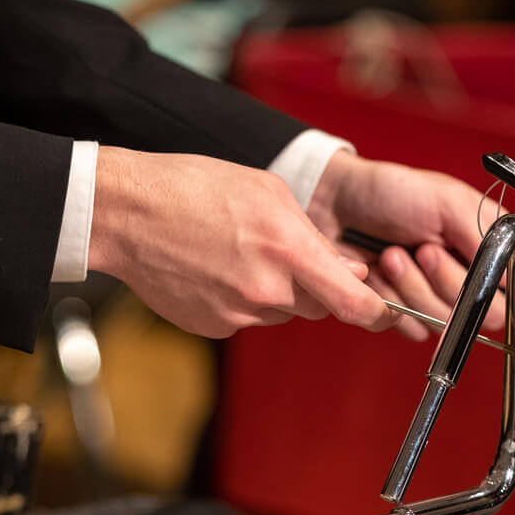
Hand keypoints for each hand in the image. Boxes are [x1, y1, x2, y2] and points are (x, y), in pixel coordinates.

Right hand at [88, 147, 397, 336]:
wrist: (125, 213)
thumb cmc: (195, 188)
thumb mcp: (268, 192)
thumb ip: (316, 237)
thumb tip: (350, 270)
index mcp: (289, 251)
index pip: (354, 303)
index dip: (378, 311)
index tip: (388, 310)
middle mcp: (268, 291)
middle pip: (320, 307)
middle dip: (318, 288)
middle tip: (288, 255)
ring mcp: (238, 314)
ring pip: (282, 312)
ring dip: (277, 292)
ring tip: (241, 253)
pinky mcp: (214, 327)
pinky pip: (247, 317)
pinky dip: (243, 299)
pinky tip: (217, 268)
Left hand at [306, 151, 514, 340]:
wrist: (336, 203)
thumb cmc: (393, 192)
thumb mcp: (448, 202)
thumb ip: (487, 240)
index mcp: (496, 246)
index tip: (502, 295)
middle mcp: (474, 277)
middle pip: (488, 316)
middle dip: (450, 283)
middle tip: (424, 250)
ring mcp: (440, 298)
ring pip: (447, 324)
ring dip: (414, 287)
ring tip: (393, 254)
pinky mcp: (407, 313)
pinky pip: (412, 328)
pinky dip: (392, 301)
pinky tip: (378, 273)